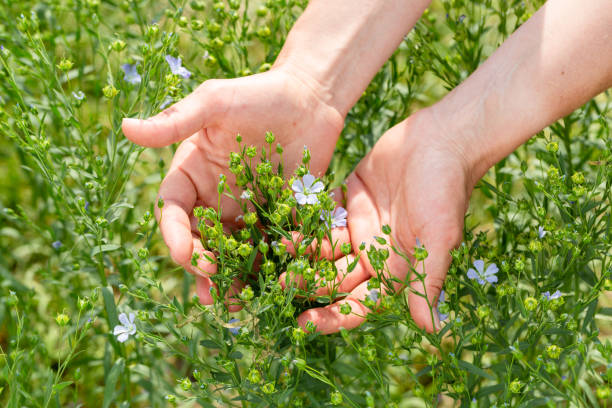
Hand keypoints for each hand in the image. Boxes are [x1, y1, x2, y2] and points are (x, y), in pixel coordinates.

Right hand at [122, 68, 343, 306]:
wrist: (310, 98)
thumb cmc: (258, 93)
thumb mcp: (214, 102)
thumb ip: (175, 121)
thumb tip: (125, 127)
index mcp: (192, 173)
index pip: (173, 210)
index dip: (174, 234)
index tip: (182, 253)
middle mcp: (215, 197)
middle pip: (200, 240)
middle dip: (202, 267)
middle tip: (211, 291)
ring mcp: (246, 209)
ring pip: (232, 251)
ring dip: (232, 278)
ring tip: (237, 303)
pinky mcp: (277, 215)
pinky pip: (270, 246)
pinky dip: (269, 266)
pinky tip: (273, 284)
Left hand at [295, 109, 471, 332]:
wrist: (440, 140)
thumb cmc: (445, 191)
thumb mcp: (438, 237)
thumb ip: (428, 279)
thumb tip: (433, 330)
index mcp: (395, 268)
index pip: (360, 303)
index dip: (334, 316)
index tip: (304, 323)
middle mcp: (374, 252)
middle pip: (335, 277)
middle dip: (309, 282)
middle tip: (280, 283)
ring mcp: (359, 225)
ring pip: (324, 246)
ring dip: (303, 249)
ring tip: (278, 246)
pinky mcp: (348, 198)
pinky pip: (322, 214)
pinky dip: (305, 217)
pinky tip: (285, 218)